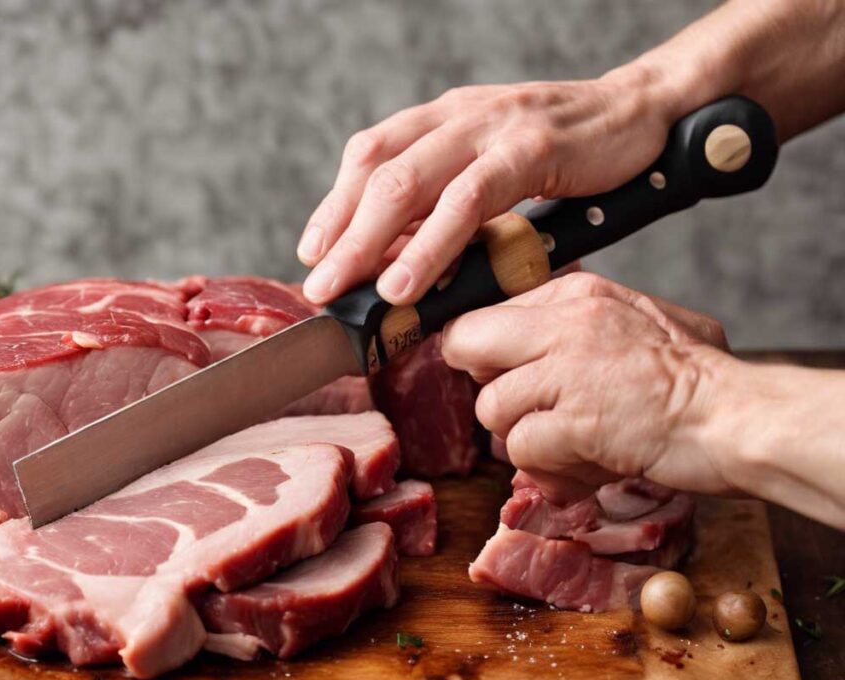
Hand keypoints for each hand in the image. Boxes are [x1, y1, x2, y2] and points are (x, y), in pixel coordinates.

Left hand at [298, 71, 674, 305]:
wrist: (641, 112)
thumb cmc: (564, 151)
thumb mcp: (494, 169)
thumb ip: (451, 201)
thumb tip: (405, 259)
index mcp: (441, 120)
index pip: (369, 157)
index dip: (333, 205)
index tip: (312, 252)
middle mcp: (456, 116)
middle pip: (377, 173)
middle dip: (340, 235)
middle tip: (318, 287)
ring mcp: (491, 128)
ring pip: (411, 184)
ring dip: (371, 243)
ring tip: (350, 293)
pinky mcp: (531, 147)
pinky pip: (469, 199)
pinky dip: (432, 244)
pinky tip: (408, 282)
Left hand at [441, 272, 730, 502]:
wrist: (736, 418)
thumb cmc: (688, 379)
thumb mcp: (627, 323)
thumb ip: (563, 329)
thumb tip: (498, 350)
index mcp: (576, 293)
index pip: (480, 314)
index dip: (484, 356)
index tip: (508, 378)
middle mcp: (565, 321)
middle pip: (465, 347)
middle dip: (488, 387)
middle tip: (533, 411)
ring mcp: (567, 369)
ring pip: (490, 408)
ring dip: (528, 439)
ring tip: (579, 444)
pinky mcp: (574, 421)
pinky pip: (521, 449)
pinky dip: (551, 471)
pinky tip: (590, 465)